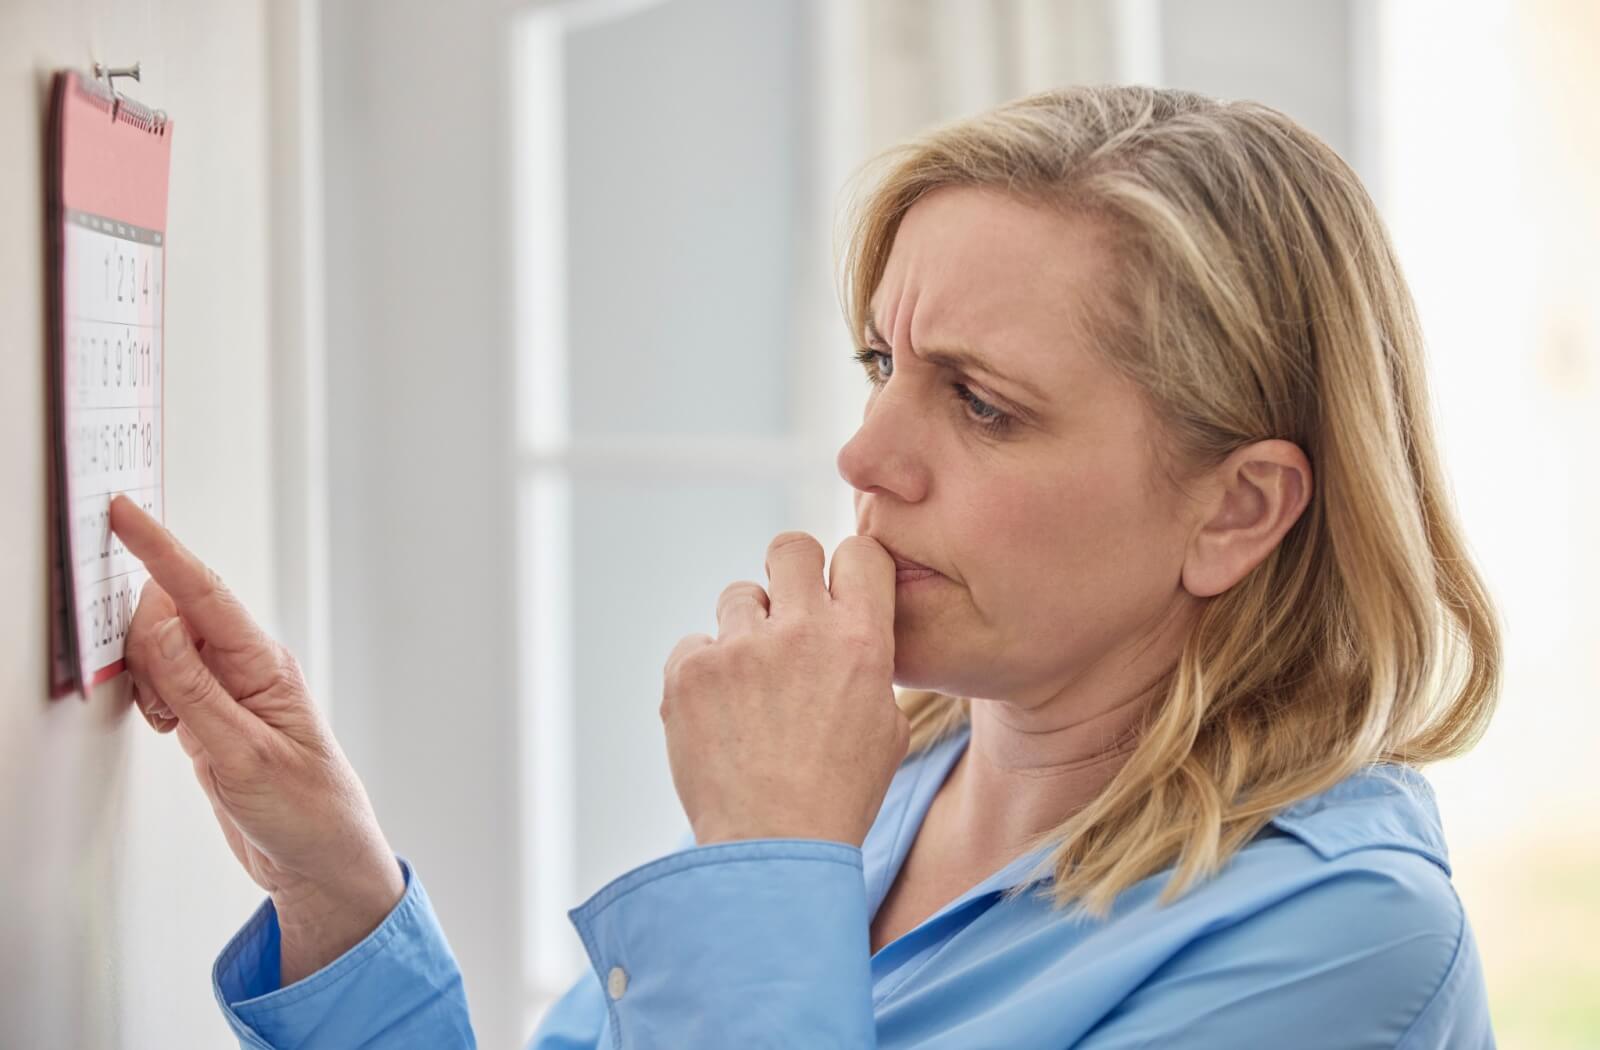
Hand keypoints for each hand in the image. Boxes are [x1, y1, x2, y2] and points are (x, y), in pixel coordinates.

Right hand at [109, 495, 404, 984]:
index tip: (125, 512)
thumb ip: (191, 685)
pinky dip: (154, 701)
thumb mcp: (241, 752)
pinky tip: (170, 732)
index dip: (160, 550)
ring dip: (149, 680)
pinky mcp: (213, 717)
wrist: (319, 861)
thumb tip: (156, 617)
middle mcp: (247, 668)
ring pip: (163, 653)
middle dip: (145, 642)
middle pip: (174, 618)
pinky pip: (167, 685)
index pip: (203, 593)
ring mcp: (229, 692)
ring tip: (174, 728)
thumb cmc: (304, 810)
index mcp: (264, 664)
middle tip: (160, 698)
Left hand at [662, 532, 907, 847]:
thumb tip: (853, 632)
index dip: (850, 570)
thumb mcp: (887, 728)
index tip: (839, 594)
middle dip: (791, 574)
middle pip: (790, 547)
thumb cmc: (838, 797)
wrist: (774, 853)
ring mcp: (738, 649)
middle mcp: (800, 631)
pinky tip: (721, 718)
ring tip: (752, 690)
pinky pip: (695, 644)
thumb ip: (870, 665)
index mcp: (861, 640)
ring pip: (739, 596)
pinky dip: (705, 674)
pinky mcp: (688, 672)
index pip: (860, 551)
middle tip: (787, 617)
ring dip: (746, 632)